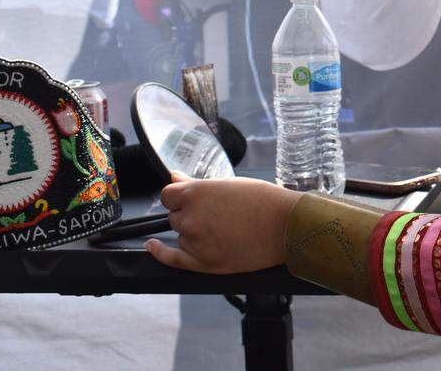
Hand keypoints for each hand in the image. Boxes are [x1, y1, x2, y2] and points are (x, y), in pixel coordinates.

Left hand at [145, 174, 299, 273]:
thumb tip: (173, 177)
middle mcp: (190, 218)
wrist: (286, 226)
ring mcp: (195, 242)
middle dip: (189, 215)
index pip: (168, 195)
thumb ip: (194, 184)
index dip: (180, 197)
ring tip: (223, 230)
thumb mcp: (229, 183)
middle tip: (216, 215)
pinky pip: (173, 259)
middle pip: (174, 217)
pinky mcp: (204, 263)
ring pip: (181, 236)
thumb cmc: (263, 200)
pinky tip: (153, 246)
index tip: (190, 201)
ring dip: (193, 233)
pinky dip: (160, 253)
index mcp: (195, 194)